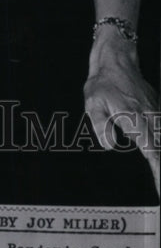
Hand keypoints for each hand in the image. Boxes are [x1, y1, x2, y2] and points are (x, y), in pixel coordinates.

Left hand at [85, 32, 159, 195]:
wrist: (117, 60)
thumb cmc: (103, 83)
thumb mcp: (93, 103)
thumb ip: (101, 125)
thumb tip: (110, 145)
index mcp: (134, 120)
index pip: (151, 152)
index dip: (158, 170)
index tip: (160, 185)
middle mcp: (149, 118)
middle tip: (160, 188)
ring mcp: (155, 114)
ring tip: (158, 174)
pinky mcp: (156, 110)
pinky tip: (157, 151)